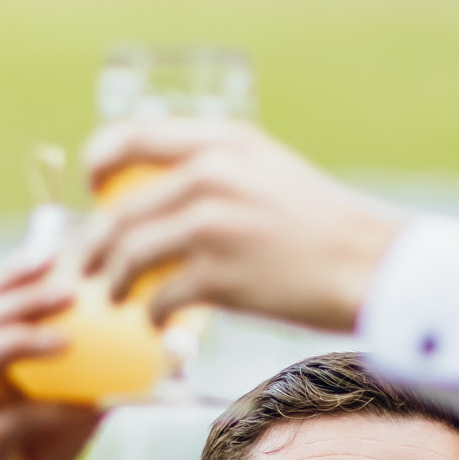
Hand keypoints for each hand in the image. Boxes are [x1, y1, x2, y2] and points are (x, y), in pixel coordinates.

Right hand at [0, 251, 106, 459]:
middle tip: (71, 287)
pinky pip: (10, 422)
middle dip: (23, 296)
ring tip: (66, 338)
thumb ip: (113, 369)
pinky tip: (83, 407)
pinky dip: (46, 411)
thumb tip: (179, 342)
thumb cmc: (43, 442)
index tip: (55, 247)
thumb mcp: (82, 398)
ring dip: (21, 342)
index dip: (17, 268)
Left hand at [81, 118, 405, 332]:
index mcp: (224, 142)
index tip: (92, 187)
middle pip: (121, 210)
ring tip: (115, 297)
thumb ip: (217, 169)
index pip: (133, 137)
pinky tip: (156, 323)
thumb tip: (163, 189)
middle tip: (88, 266)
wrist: (371, 265)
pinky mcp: (220, 276)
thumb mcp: (269, 171)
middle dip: (95, 245)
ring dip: (113, 281)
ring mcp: (214, 226)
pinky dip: (151, 314)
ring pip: (129, 254)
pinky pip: (160, 298)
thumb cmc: (323, 226)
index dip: (99, 162)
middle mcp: (211, 176)